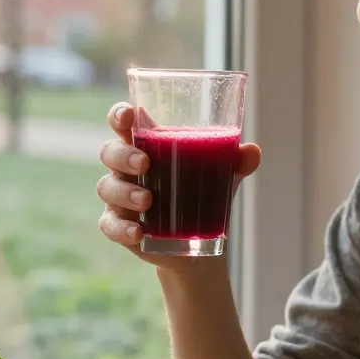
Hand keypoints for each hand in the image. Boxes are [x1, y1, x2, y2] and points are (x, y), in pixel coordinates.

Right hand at [96, 102, 260, 268]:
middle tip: (145, 164)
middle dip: (123, 155)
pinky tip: (138, 232)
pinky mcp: (118, 225)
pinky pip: (109, 224)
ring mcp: (118, 198)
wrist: (198, 244)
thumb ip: (235, 162)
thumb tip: (252, 151)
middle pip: (110, 151)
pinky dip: (121, 228)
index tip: (129, 115)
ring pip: (107, 187)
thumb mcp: (222, 177)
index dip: (120, 115)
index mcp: (147, 145)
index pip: (123, 122)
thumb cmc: (203, 195)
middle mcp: (126, 168)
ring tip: (148, 200)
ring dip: (125, 192)